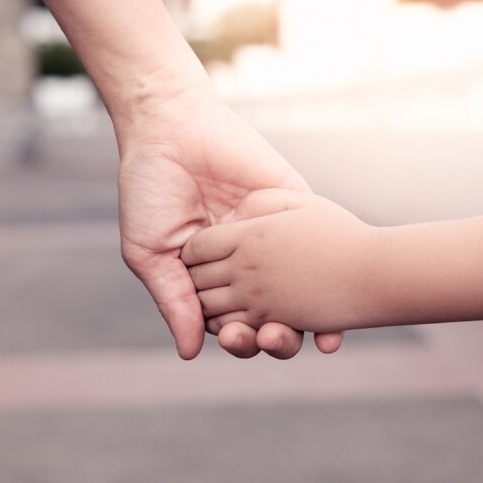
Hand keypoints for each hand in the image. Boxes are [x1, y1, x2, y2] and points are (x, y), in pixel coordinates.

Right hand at [116, 84, 343, 358]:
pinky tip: (331, 284)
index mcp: (216, 279)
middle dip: (276, 336)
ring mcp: (276, 238)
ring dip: (307, 317)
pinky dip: (332, 272)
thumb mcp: (152, 253)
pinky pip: (320, 243)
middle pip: (274, 315)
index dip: (242, 340)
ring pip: (303, 290)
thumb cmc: (150, 191)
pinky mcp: (296, 206)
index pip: (237, 324)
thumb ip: (174, 301)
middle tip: (272, 338)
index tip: (239, 341)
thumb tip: (190, 353)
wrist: (168, 129)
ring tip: (301, 330)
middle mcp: (251, 264)